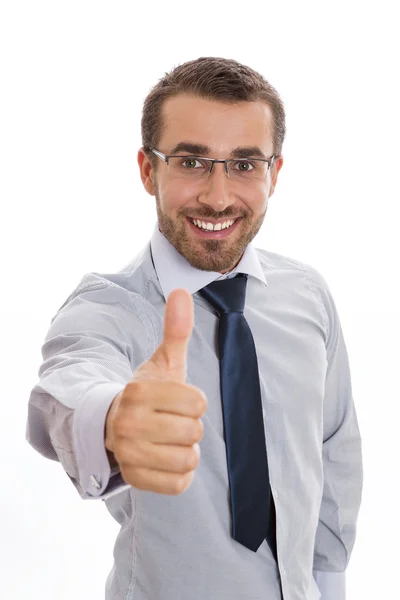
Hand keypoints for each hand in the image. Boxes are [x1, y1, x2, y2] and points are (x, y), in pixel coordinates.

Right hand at [105, 289, 206, 494]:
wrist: (115, 424)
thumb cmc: (148, 392)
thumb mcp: (163, 361)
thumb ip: (176, 329)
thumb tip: (182, 290)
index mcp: (138, 392)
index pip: (198, 402)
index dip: (194, 401)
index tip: (176, 400)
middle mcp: (129, 424)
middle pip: (195, 432)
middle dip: (190, 426)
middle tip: (171, 421)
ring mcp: (129, 454)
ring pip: (189, 459)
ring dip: (185, 449)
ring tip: (167, 439)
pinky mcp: (135, 479)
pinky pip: (179, 483)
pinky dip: (179, 473)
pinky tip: (164, 458)